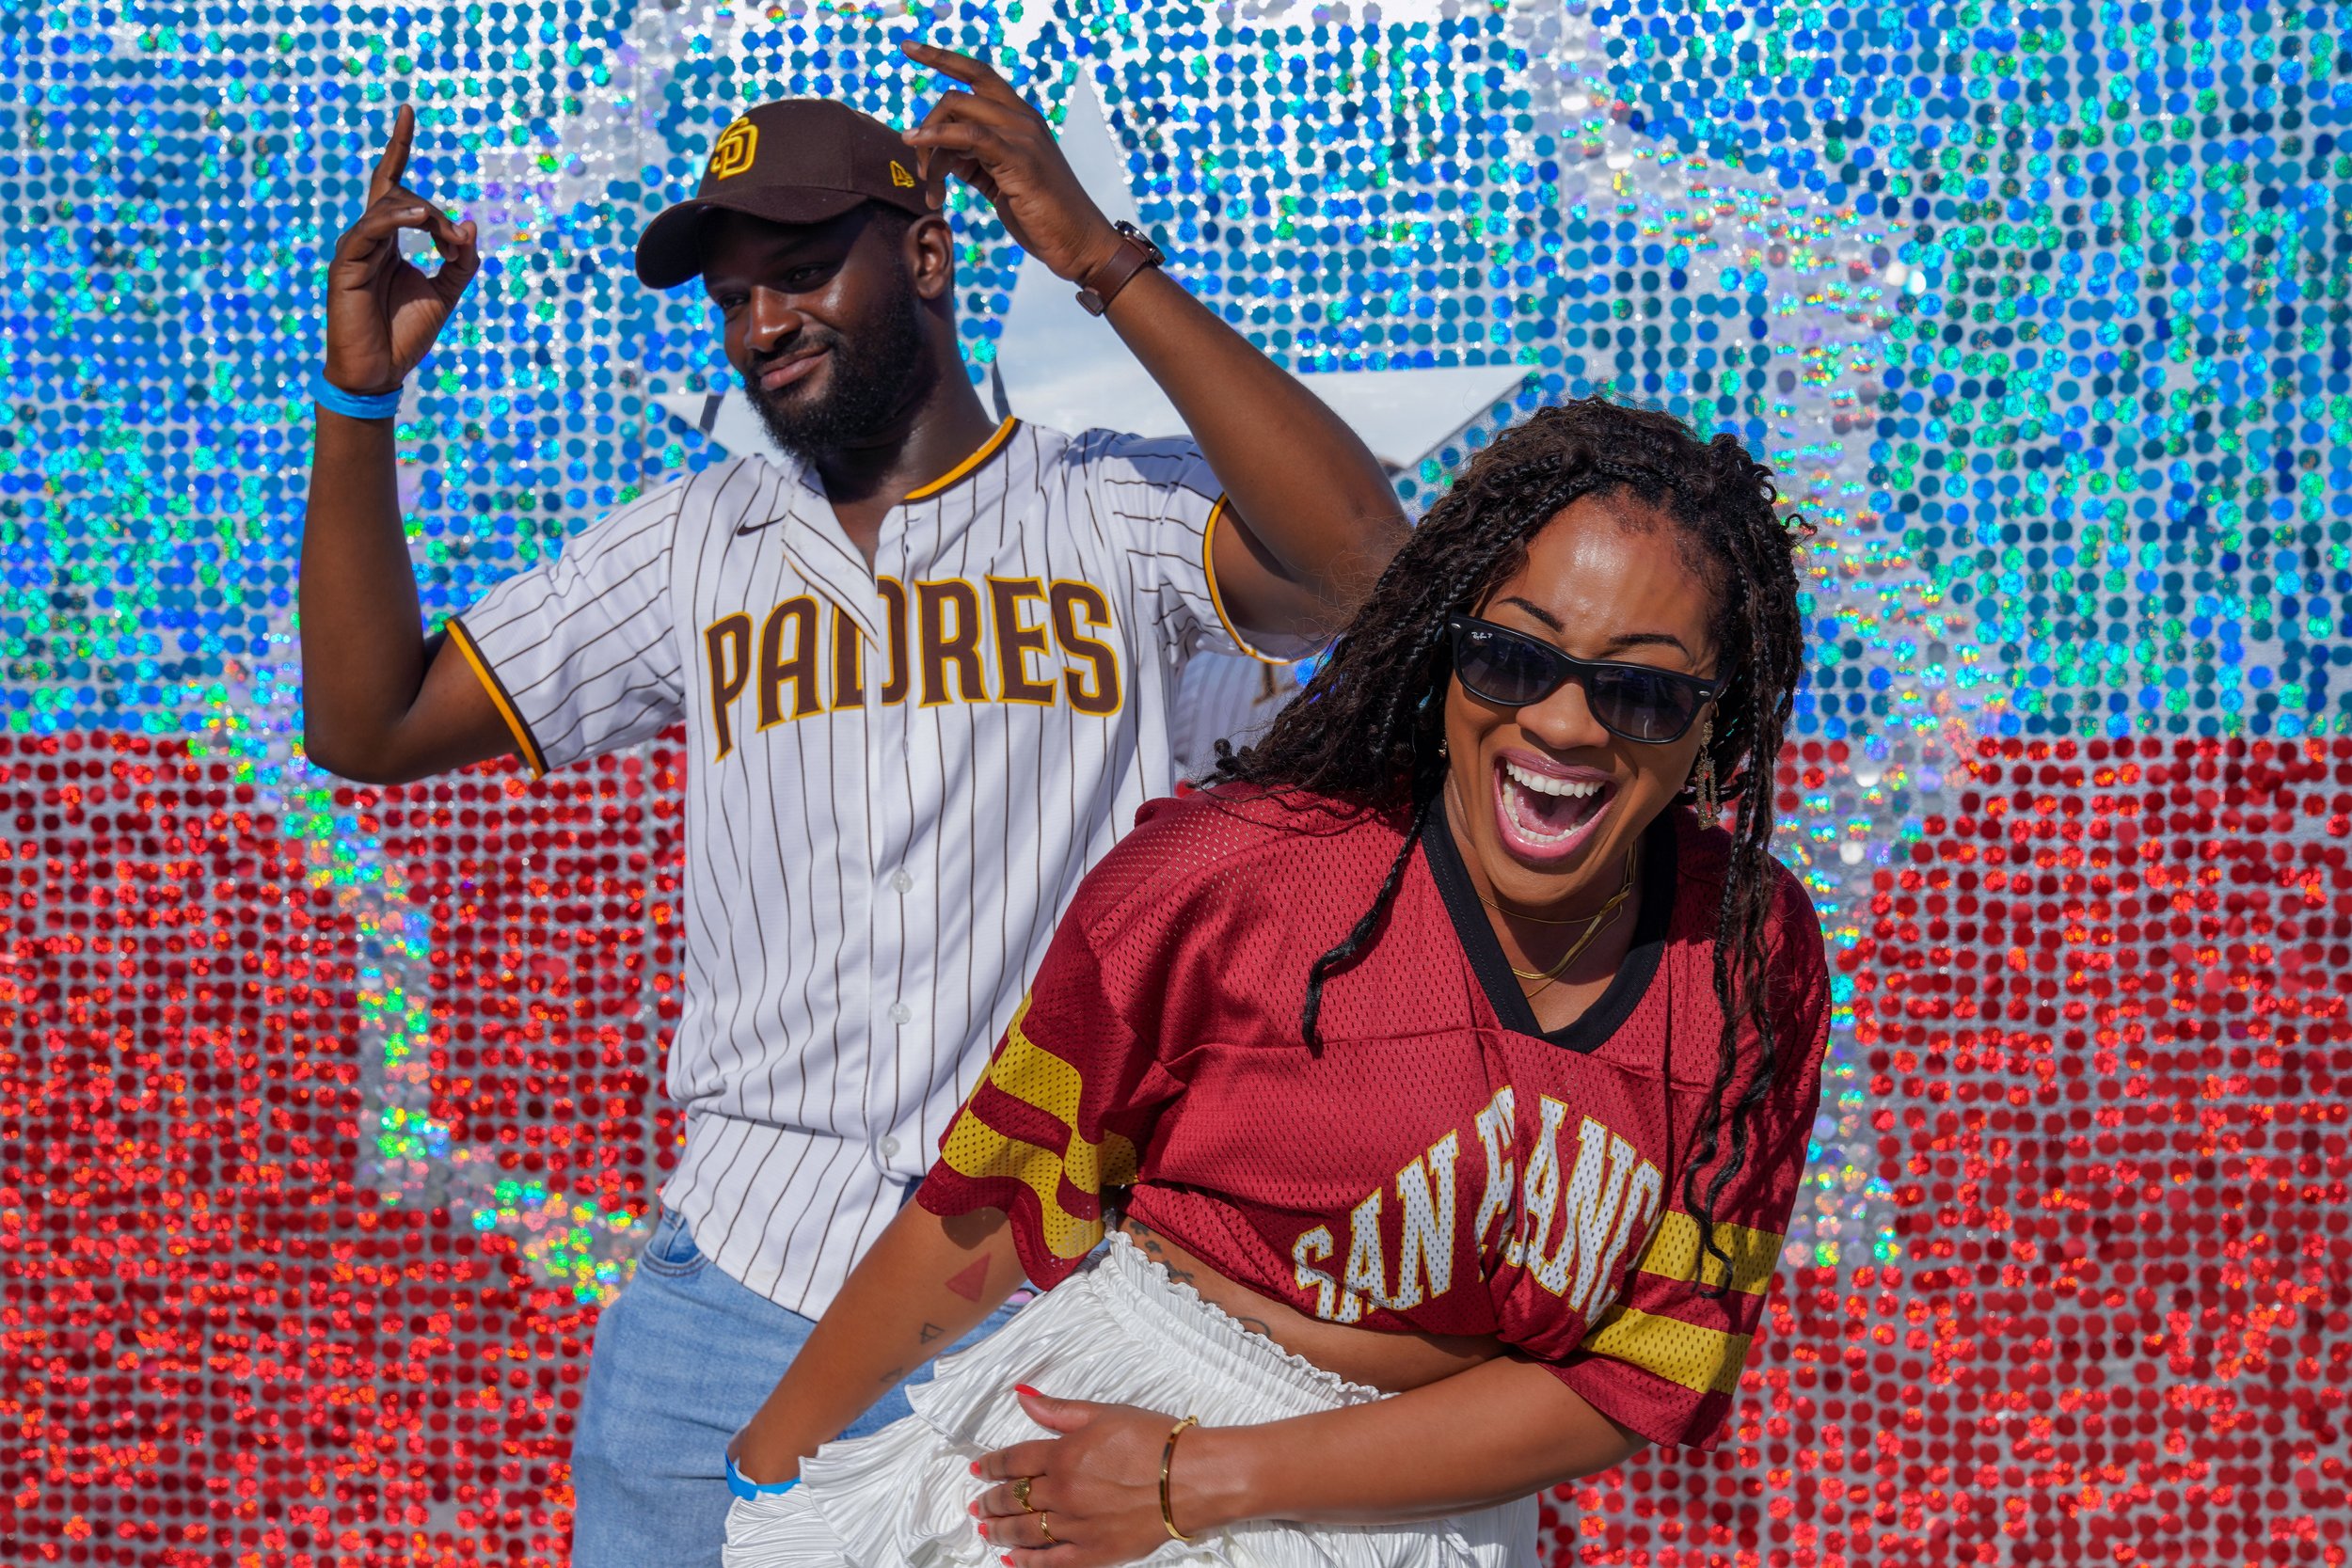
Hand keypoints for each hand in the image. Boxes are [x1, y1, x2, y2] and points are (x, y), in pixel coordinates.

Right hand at [322, 105, 480, 395]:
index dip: (399, 146)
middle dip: (439, 216)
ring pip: (389, 207)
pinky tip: (423, 222)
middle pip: (403, 197)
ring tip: (448, 242)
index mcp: (388, 240)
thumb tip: (468, 226)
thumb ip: (460, 261)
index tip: (408, 110)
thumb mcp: (446, 293)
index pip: (392, 183)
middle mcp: (368, 238)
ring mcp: (354, 248)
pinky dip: (398, 220)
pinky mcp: (345, 263)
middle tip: (457, 246)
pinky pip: (371, 229)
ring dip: (427, 218)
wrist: (379, 373)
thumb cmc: (406, 334)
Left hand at [897, 40, 1123, 285]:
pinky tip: (923, 158)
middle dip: (927, 125)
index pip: (978, 74)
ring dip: (929, 149)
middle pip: (959, 95)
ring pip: (957, 114)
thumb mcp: (1001, 180)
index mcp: (1021, 118)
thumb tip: (939, 149)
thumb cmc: (1041, 216)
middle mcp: (1022, 118)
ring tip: (929, 189)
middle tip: (919, 167)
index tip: (909, 47)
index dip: (942, 57)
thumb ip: (974, 158)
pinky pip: (968, 136)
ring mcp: (1023, 135)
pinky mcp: (1019, 158)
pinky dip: (938, 140)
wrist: (1078, 243)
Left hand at [973, 1389, 1223, 1564]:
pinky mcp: (1094, 1552)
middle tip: (977, 1504)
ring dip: (1000, 1531)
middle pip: (1014, 1498)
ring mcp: (1076, 1525)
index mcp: (1063, 1454)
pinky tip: (1011, 1561)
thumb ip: (1059, 1410)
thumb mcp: (1104, 1413)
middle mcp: (1062, 1492)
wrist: (1191, 1477)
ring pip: (1025, 1531)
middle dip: (991, 1500)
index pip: (1014, 1461)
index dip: (992, 1465)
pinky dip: (1027, 1563)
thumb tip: (1022, 1396)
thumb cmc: (1154, 1439)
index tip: (978, 1469)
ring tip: (986, 1529)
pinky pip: (1051, 1562)